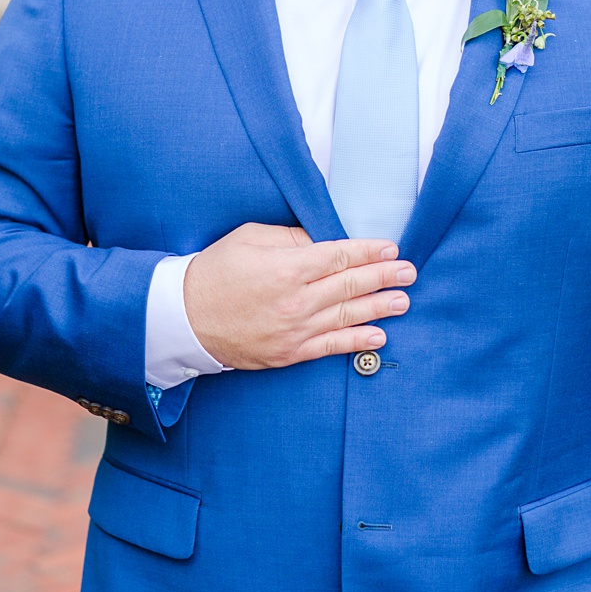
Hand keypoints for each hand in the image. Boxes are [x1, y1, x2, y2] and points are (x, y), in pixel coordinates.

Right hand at [182, 224, 413, 370]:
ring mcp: (293, 330)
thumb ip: (292, 238)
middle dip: (384, 277)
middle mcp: (295, 300)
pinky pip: (330, 347)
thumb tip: (325, 240)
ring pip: (347, 316)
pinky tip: (379, 335)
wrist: (181, 319)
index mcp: (286, 267)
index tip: (392, 249)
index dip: (370, 252)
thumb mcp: (249, 238)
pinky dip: (357, 341)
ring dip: (380, 307)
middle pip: (350, 285)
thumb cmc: (214, 271)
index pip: (340, 256)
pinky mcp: (288, 353)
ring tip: (404, 301)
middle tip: (409, 272)